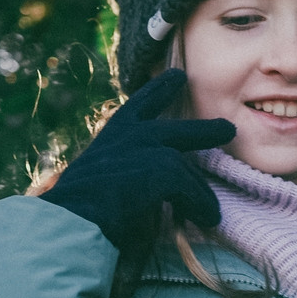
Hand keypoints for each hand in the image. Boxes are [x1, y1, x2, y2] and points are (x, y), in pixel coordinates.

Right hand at [41, 70, 235, 248]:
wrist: (69, 221)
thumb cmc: (77, 210)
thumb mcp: (99, 179)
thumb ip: (122, 174)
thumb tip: (146, 191)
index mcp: (112, 134)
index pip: (138, 104)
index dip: (158, 89)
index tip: (177, 76)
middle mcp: (130, 133)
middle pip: (177, 129)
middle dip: (204, 130)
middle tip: (227, 129)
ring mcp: (146, 146)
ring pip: (186, 169)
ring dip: (201, 192)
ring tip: (213, 211)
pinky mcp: (161, 168)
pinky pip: (190, 189)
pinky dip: (200, 206)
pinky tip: (207, 220)